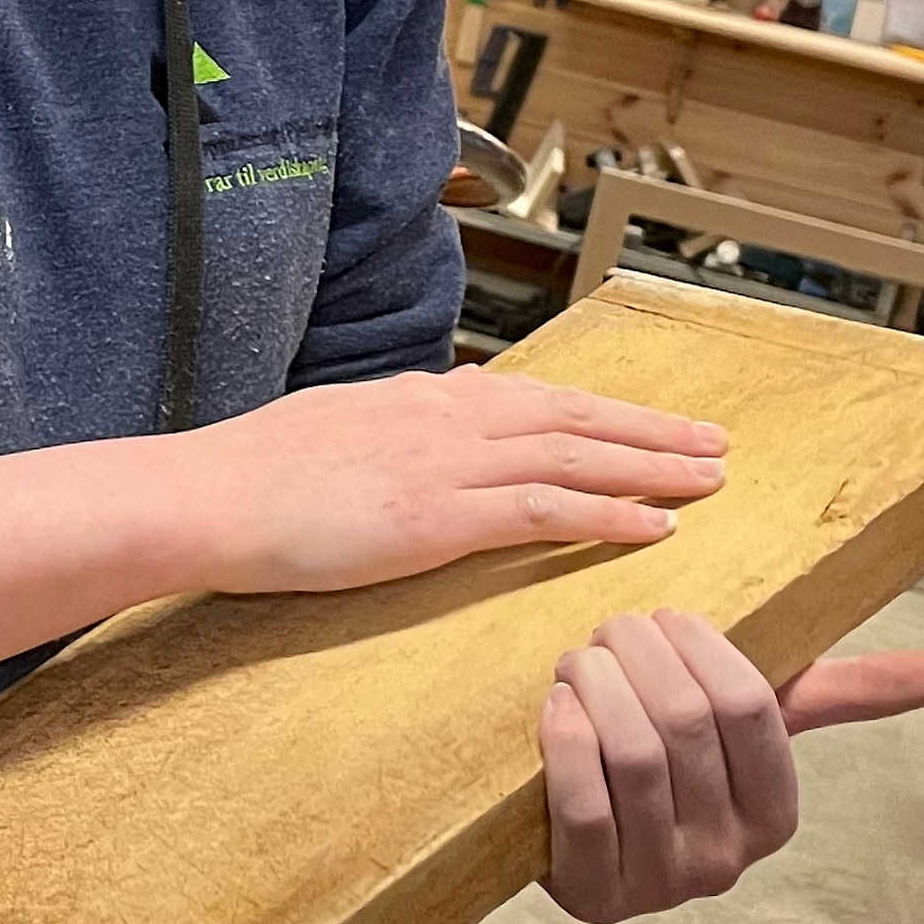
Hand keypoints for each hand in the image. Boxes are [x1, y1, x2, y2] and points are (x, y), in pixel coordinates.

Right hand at [177, 370, 726, 596]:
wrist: (207, 495)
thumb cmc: (252, 476)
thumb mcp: (335, 429)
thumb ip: (393, 429)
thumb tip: (429, 426)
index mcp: (423, 400)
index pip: (535, 398)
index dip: (601, 411)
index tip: (650, 420)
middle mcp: (448, 418)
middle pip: (576, 417)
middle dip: (651, 430)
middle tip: (716, 441)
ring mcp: (448, 464)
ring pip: (577, 455)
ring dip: (653, 466)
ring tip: (712, 478)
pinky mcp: (441, 517)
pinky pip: (547, 509)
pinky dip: (611, 514)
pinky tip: (657, 525)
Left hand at [539, 606, 923, 923]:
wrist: (582, 839)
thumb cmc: (678, 763)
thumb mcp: (756, 727)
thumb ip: (846, 695)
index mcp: (775, 814)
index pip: (749, 708)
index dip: (702, 648)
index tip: (669, 620)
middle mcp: (727, 860)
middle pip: (684, 723)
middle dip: (639, 656)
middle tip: (613, 630)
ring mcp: (660, 885)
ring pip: (630, 755)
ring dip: (596, 686)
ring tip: (581, 661)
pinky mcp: (592, 896)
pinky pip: (582, 802)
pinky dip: (565, 738)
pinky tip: (557, 707)